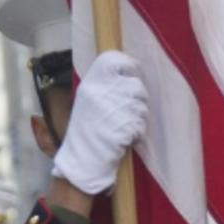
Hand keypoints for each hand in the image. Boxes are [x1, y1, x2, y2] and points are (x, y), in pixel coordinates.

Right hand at [52, 51, 148, 195]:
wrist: (82, 163)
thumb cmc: (84, 134)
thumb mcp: (86, 104)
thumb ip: (104, 87)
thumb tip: (127, 70)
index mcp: (90, 85)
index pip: (113, 61)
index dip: (129, 66)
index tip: (133, 72)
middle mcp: (101, 94)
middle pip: (135, 84)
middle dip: (138, 98)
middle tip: (130, 110)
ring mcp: (113, 109)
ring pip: (142, 104)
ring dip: (139, 116)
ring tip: (126, 126)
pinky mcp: (123, 126)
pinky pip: (141, 123)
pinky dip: (138, 132)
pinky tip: (127, 138)